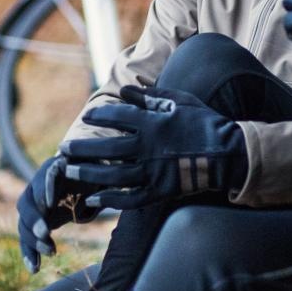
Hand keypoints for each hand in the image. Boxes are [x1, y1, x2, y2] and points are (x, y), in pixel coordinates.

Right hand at [17, 155, 88, 272]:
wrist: (83, 179)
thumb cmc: (93, 172)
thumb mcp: (97, 168)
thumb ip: (95, 170)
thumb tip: (100, 171)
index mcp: (52, 169)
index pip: (43, 177)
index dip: (44, 190)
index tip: (49, 204)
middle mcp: (36, 187)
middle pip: (26, 203)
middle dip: (34, 219)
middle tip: (44, 232)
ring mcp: (33, 208)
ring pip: (24, 224)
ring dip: (33, 240)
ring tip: (52, 251)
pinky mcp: (34, 225)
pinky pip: (27, 240)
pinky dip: (30, 254)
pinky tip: (34, 269)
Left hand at [66, 86, 247, 208]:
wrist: (228, 152)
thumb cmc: (204, 122)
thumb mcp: (179, 101)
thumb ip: (149, 96)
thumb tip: (124, 90)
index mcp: (153, 123)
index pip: (117, 118)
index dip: (99, 117)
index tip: (86, 117)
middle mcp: (148, 148)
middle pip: (107, 149)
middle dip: (82, 149)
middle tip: (63, 149)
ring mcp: (153, 172)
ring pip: (113, 175)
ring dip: (89, 174)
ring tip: (70, 171)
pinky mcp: (160, 191)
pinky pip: (130, 198)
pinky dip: (111, 200)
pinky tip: (94, 199)